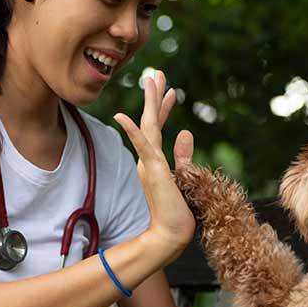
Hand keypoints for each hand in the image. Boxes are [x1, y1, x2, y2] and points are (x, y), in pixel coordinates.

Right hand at [113, 70, 195, 261]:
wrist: (171, 233)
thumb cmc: (178, 211)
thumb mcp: (184, 177)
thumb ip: (183, 155)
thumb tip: (186, 132)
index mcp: (156, 161)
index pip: (160, 129)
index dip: (164, 108)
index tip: (171, 90)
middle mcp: (149, 159)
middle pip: (151, 121)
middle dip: (155, 96)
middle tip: (157, 73)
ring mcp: (149, 163)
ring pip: (148, 125)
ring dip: (150, 101)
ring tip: (152, 79)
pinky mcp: (152, 169)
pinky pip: (141, 145)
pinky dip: (132, 130)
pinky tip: (121, 116)